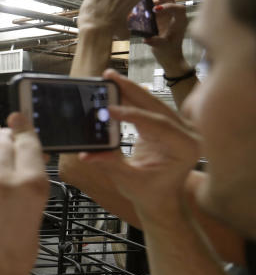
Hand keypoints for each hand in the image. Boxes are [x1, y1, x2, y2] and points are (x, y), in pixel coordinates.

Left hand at [0, 113, 49, 274]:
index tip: (20, 116)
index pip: (28, 141)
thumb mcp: (36, 211)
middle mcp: (3, 178)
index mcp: (32, 184)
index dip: (25, 128)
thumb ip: (30, 178)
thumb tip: (28, 153)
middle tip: (8, 143)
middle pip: (4, 141)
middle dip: (7, 141)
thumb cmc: (18, 250)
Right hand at [76, 70, 200, 221]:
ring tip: (109, 77)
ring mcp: (181, 126)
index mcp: (185, 147)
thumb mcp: (128, 180)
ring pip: (153, 101)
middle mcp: (189, 132)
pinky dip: (132, 97)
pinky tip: (116, 87)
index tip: (109, 110)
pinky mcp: (169, 123)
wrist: (161, 198)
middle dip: (131, 89)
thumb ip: (109, 164)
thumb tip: (86, 154)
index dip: (132, 115)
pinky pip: (149, 106)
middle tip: (108, 76)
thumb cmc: (149, 192)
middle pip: (156, 105)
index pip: (158, 124)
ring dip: (130, 89)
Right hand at [144, 0, 191, 74]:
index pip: (178, 8)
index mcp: (180, 21)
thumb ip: (156, 42)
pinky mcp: (160, 16)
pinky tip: (138, 3)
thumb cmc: (169, 51)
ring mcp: (167, 14)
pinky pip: (154, 5)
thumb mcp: (163, 47)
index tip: (155, 9)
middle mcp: (175, 15)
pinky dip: (147, 3)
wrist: (169, 56)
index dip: (168, 7)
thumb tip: (146, 38)